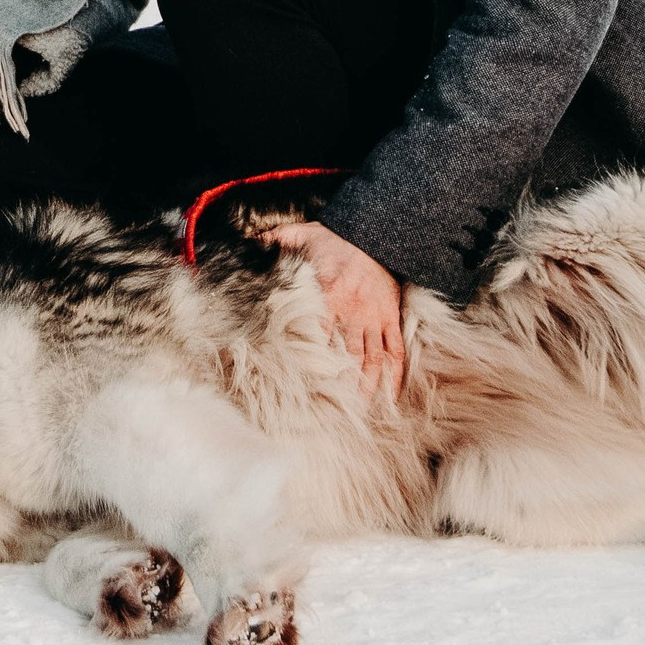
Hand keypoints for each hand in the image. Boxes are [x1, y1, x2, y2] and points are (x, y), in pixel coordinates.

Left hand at [259, 220, 404, 401]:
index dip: (313, 361)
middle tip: (335, 412)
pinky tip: (390, 395)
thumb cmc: (333, 239)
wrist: (374, 232)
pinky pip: (395, 349)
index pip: (319, 334)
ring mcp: (374, 316)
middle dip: (342, 385)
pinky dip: (395, 372)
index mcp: (330, 295)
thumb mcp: (301, 234)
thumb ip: (275, 241)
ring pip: (373, 358)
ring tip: (361, 412)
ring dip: (368, 386)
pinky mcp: (390, 317)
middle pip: (348, 355)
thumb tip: (248, 242)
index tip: (304, 386)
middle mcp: (354, 310)